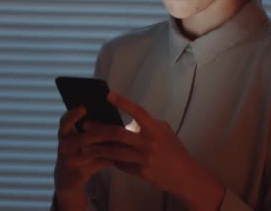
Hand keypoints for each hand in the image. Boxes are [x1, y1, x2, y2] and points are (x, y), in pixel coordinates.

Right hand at [53, 106, 119, 209]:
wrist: (67, 179)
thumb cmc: (77, 153)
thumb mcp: (78, 140)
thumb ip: (90, 129)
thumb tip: (112, 118)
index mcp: (64, 134)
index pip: (65, 121)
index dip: (73, 115)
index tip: (84, 108)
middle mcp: (64, 146)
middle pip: (83, 138)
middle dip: (101, 134)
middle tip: (117, 130)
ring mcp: (69, 160)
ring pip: (91, 152)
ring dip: (108, 148)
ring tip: (122, 144)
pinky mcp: (78, 173)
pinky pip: (95, 165)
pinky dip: (107, 161)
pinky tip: (116, 159)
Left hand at [81, 91, 224, 209]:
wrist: (185, 175)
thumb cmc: (173, 149)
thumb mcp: (164, 131)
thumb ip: (147, 124)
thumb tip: (128, 117)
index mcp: (155, 129)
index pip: (138, 112)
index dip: (123, 102)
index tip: (108, 95)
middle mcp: (149, 142)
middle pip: (118, 134)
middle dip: (99, 129)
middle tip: (85, 125)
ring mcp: (144, 158)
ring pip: (115, 152)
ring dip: (98, 147)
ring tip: (84, 144)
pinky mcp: (141, 172)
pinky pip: (121, 164)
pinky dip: (110, 159)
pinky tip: (99, 156)